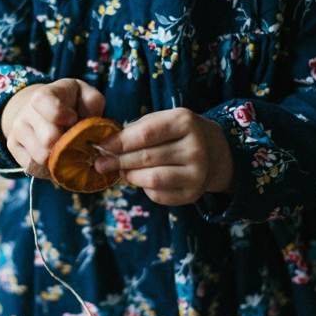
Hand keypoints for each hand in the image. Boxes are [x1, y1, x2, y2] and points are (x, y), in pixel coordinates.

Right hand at [0, 78, 105, 178]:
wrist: (43, 111)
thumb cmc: (71, 105)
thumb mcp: (85, 96)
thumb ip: (93, 103)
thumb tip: (88, 124)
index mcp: (44, 94)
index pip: (44, 103)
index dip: (60, 114)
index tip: (72, 119)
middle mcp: (26, 111)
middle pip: (48, 139)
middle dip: (66, 144)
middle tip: (74, 140)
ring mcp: (17, 129)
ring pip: (40, 157)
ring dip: (59, 158)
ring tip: (65, 149)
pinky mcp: (13, 146)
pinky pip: (32, 167)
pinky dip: (48, 168)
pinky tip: (54, 156)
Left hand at [93, 108, 233, 205]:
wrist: (215, 152)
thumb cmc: (179, 133)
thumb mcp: (164, 120)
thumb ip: (137, 129)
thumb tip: (106, 146)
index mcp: (185, 122)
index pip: (146, 134)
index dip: (119, 142)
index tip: (100, 146)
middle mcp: (195, 148)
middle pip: (146, 157)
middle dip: (118, 161)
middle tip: (100, 164)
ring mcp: (197, 173)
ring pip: (151, 179)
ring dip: (129, 176)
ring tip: (120, 171)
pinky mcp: (193, 194)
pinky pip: (158, 195)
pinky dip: (144, 188)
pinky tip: (142, 180)